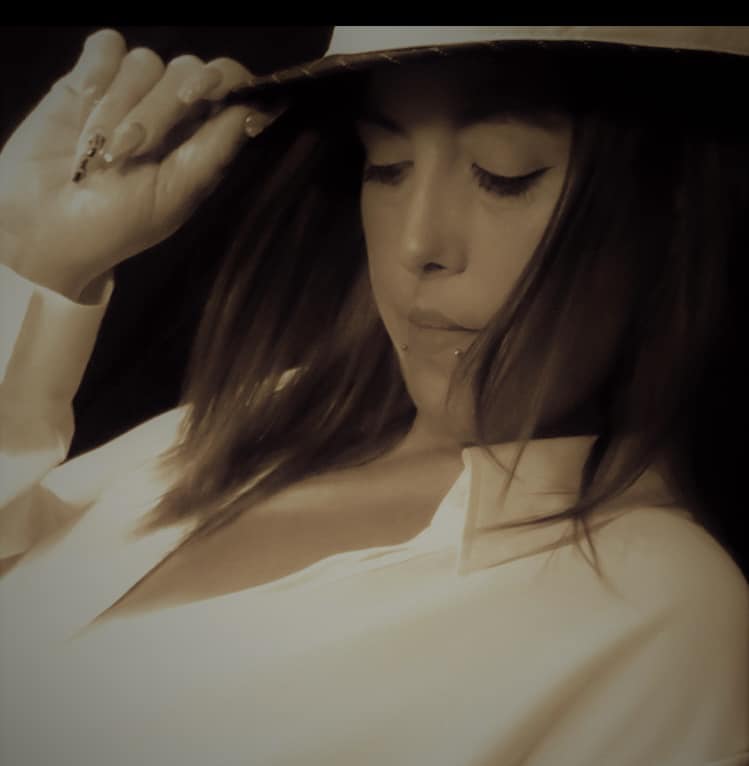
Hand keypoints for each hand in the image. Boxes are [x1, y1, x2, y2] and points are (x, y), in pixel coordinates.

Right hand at [0, 29, 283, 299]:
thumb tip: (256, 110)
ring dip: (120, 106)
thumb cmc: (116, 223)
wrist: (45, 226)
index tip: (201, 98)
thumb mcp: (174, 195)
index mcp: (202, 140)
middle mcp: (174, 111)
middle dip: (161, 110)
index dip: (226, 82)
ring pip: (146, 62)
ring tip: (99, 150)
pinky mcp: (91, 78)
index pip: (232, 88)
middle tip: (131, 150)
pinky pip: (108, 46)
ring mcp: (132, 92)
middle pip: (189, 71)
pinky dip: (98, 73)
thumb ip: (216, 149)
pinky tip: (83, 105)